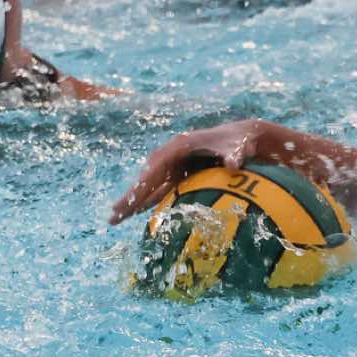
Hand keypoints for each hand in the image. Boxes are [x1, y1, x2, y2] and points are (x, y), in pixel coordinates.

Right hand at [109, 119, 270, 222]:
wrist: (243, 137)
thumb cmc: (239, 141)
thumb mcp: (238, 147)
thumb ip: (234, 155)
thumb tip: (234, 164)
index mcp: (179, 146)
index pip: (155, 168)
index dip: (142, 186)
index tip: (129, 201)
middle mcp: (172, 155)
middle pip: (146, 179)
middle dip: (130, 198)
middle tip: (113, 217)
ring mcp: (175, 166)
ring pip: (150, 187)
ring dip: (135, 202)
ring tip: (117, 219)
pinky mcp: (180, 174)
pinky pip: (161, 190)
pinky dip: (149, 202)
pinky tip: (138, 214)